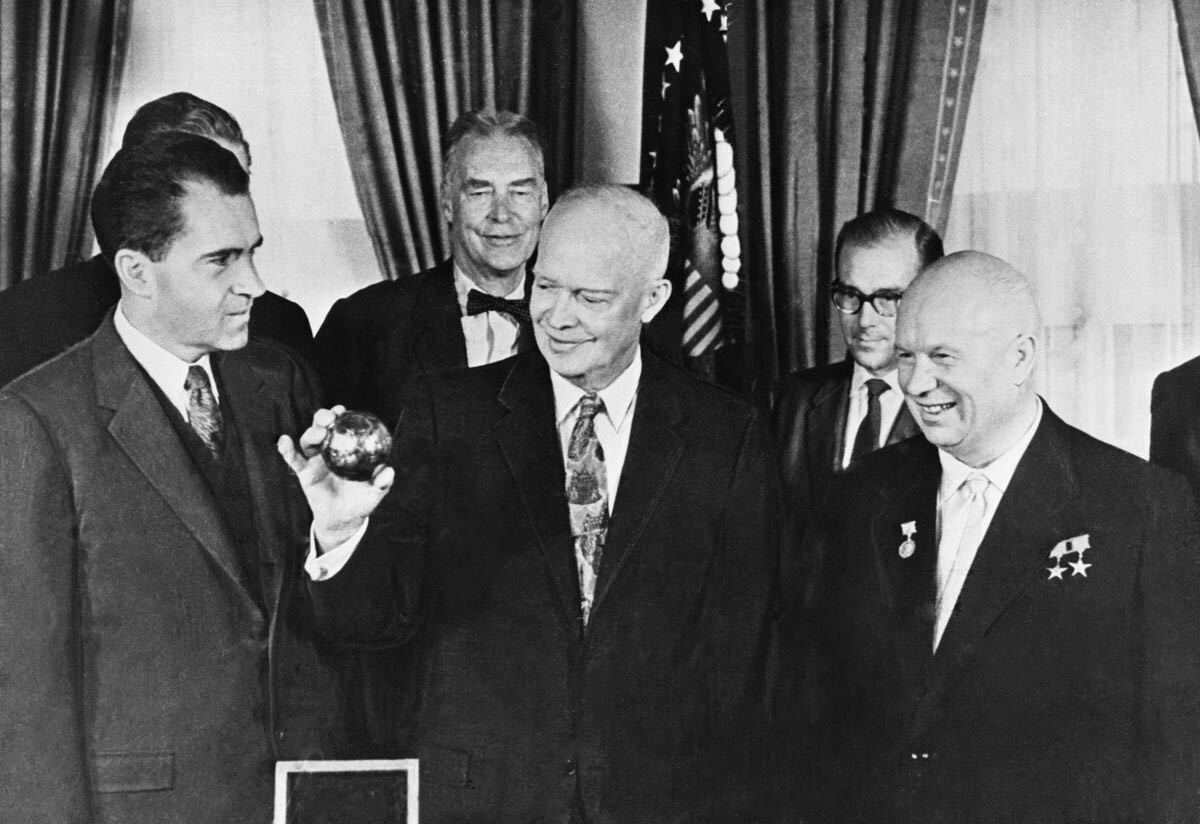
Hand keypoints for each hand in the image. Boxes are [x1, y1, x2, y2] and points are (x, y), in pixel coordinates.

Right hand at [278, 405, 393, 550]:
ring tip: (319, 434)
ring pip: (308, 440)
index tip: (342, 410)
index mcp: (346, 448)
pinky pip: (293, 459)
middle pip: (322, 427)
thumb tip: (388, 471)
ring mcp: (315, 460)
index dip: (341, 415)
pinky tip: (284, 440)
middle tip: (330, 418)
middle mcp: (329, 449)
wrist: (344, 518)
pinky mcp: (304, 472)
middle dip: (323, 417)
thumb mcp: (374, 491)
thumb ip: (382, 482)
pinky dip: (286, 449)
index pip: (342, 426)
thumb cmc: (361, 500)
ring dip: (311, 433)